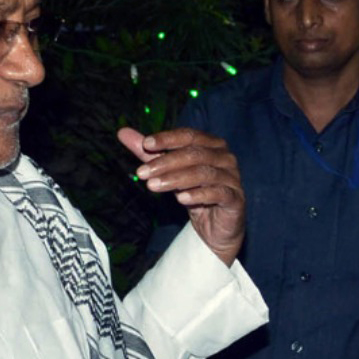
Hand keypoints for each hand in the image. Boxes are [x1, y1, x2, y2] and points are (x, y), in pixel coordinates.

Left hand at [118, 127, 244, 265]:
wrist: (214, 227)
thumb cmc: (192, 191)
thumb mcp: (167, 171)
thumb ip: (148, 152)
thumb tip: (122, 132)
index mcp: (211, 144)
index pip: (189, 135)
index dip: (167, 138)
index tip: (145, 144)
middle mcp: (225, 157)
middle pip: (195, 154)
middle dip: (165, 162)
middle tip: (141, 173)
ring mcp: (233, 178)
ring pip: (204, 173)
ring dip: (175, 179)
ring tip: (152, 186)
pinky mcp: (236, 199)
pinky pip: (218, 193)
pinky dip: (198, 194)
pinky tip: (180, 199)